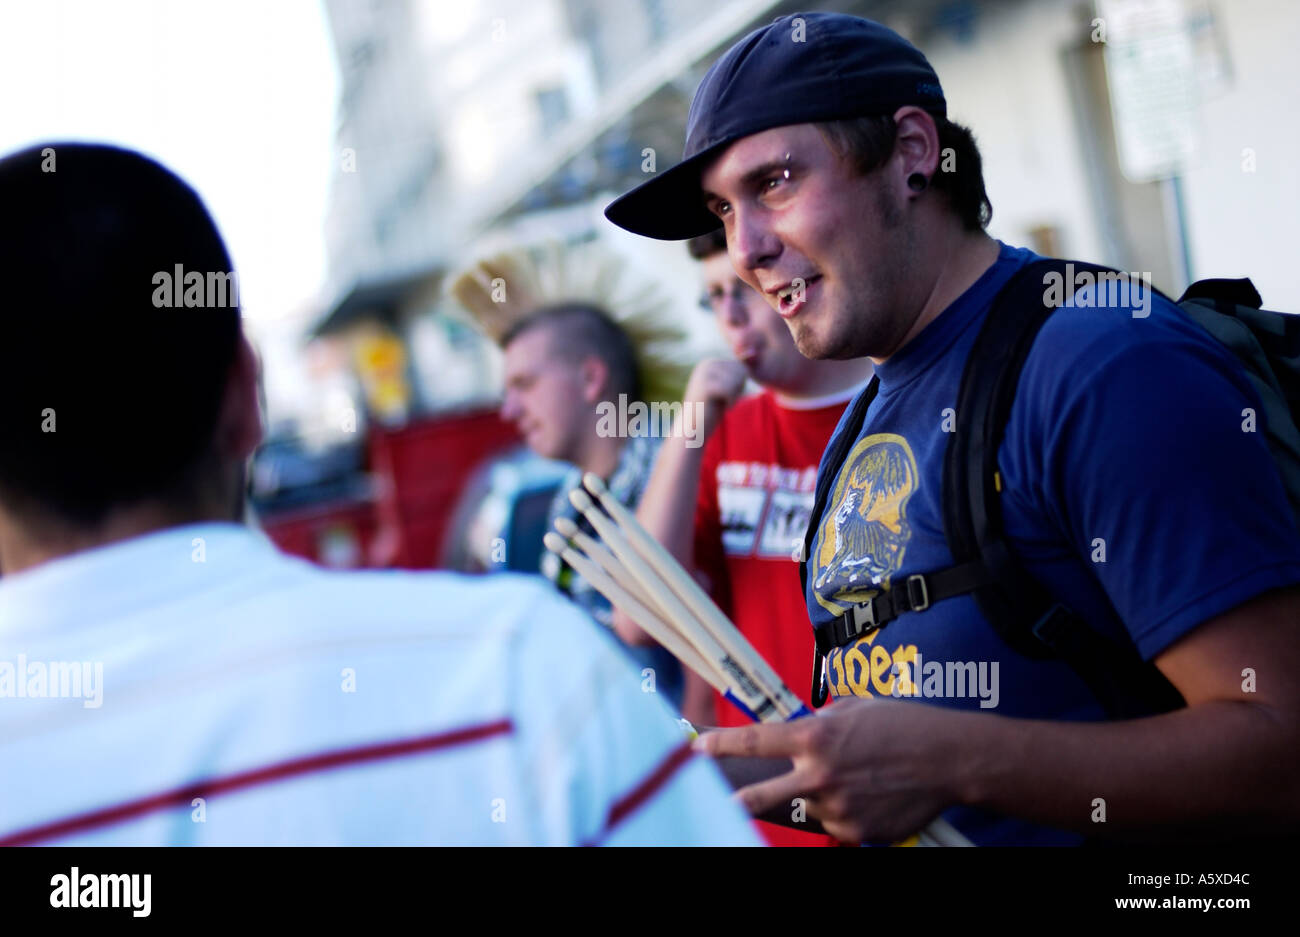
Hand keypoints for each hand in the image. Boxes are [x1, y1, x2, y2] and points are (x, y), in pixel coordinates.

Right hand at [683, 358, 746, 440]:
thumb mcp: (727, 386)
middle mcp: (706, 364)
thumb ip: (737, 371)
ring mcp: (704, 374)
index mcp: (710, 362)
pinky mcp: (705, 386)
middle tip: (721, 400)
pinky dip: (729, 401)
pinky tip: (717, 406)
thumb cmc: (711, 410)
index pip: (741, 368)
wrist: (692, 429)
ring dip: (733, 396)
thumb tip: (752, 353)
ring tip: (719, 402)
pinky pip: (731, 390)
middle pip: (741, 372)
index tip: (723, 395)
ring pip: (737, 380)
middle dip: (737, 390)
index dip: (739, 386)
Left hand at [694, 697, 974, 843]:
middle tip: (722, 802)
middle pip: (761, 796)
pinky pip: (837, 824)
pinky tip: (871, 795)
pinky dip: (846, 812)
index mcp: (815, 736)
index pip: (755, 741)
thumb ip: (819, 722)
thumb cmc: (902, 725)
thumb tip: (799, 731)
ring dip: (820, 795)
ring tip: (857, 777)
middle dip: (737, 801)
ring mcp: (837, 807)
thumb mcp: (853, 708)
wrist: (948, 759)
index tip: (698, 748)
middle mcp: (819, 774)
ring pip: (808, 806)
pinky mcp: (856, 832)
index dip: (721, 745)